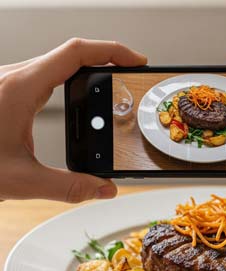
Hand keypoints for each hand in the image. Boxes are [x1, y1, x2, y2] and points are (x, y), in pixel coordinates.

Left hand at [0, 38, 145, 202]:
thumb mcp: (19, 181)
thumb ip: (68, 187)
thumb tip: (103, 189)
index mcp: (21, 88)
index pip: (76, 53)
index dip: (112, 50)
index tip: (136, 60)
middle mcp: (11, 78)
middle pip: (68, 55)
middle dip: (104, 61)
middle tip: (129, 77)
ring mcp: (3, 83)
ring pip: (52, 65)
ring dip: (84, 73)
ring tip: (108, 91)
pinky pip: (38, 78)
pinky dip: (65, 84)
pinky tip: (74, 104)